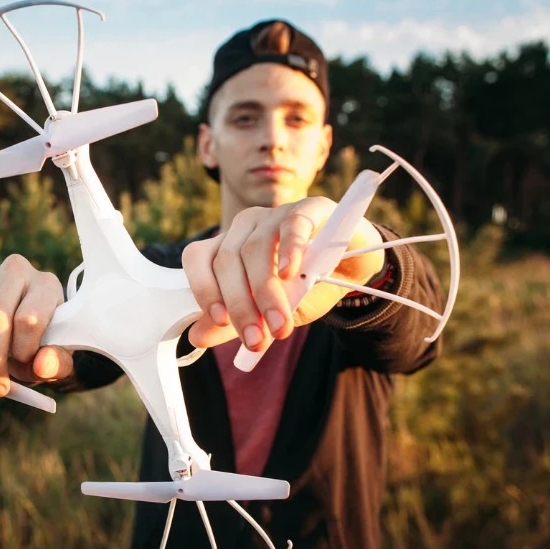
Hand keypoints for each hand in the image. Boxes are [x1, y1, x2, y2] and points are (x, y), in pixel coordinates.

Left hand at [182, 197, 384, 352]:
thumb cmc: (305, 288)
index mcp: (227, 246)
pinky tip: (290, 273)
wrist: (352, 271)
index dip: (204, 288)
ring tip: (280, 326)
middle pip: (227, 259)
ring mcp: (275, 214)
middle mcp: (245, 226)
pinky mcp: (309, 208)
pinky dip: (289, 248)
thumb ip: (233, 323)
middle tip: (255, 340)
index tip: (219, 321)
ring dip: (266, 292)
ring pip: (256, 247)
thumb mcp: (267, 312)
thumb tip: (197, 336)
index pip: (198, 258)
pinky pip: (293, 224)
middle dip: (240, 304)